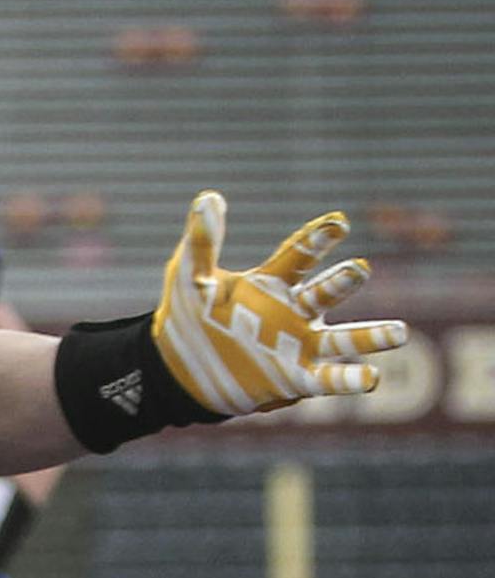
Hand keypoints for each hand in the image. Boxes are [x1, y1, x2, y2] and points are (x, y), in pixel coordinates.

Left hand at [152, 192, 406, 415]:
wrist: (178, 369)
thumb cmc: (187, 317)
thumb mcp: (188, 276)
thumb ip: (202, 241)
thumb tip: (209, 198)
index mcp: (271, 283)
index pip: (299, 256)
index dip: (317, 240)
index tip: (339, 222)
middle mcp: (293, 312)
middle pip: (325, 294)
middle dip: (342, 282)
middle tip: (359, 268)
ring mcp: (298, 345)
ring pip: (342, 339)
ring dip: (370, 336)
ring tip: (399, 332)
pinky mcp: (294, 379)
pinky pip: (328, 380)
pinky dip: (349, 380)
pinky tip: (371, 377)